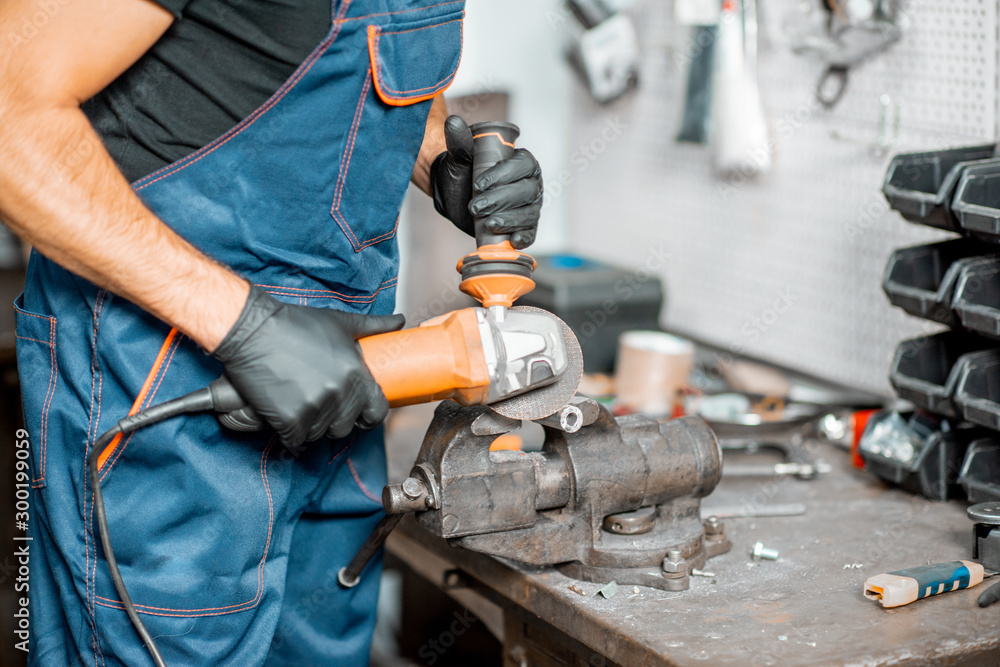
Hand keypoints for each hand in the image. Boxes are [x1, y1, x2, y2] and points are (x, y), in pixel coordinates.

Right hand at [212, 286, 404, 447]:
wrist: (252, 330)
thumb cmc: (295, 324)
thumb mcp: (340, 322)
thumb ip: (374, 326)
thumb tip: (400, 321)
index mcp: (356, 374)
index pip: (377, 411)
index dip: (370, 415)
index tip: (361, 415)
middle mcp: (339, 394)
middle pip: (346, 426)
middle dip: (336, 419)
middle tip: (321, 404)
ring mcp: (314, 409)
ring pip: (319, 434)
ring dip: (311, 425)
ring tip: (300, 404)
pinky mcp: (289, 420)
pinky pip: (296, 441)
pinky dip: (290, 433)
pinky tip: (284, 416)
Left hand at [430, 115, 542, 248]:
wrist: (456, 195)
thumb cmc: (462, 172)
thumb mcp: (459, 157)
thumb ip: (459, 140)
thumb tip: (452, 121)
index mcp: (522, 162)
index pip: (523, 166)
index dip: (503, 175)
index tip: (479, 184)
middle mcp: (531, 183)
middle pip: (526, 192)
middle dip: (501, 200)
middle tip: (476, 206)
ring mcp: (530, 206)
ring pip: (528, 213)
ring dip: (509, 219)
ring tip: (488, 223)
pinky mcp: (524, 226)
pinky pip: (531, 233)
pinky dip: (524, 237)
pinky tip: (513, 240)